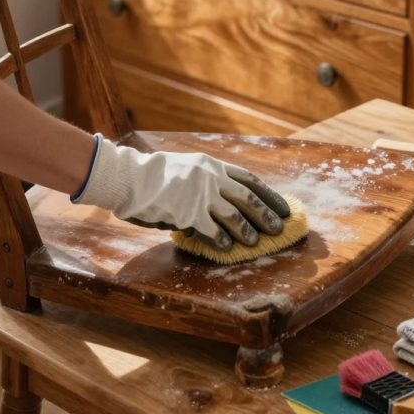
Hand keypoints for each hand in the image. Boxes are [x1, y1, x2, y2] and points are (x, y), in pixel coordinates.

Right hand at [73, 137, 289, 250]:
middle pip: (248, 198)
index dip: (269, 195)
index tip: (284, 207)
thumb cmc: (155, 175)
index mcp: (212, 165)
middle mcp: (211, 177)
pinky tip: (228, 248)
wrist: (130, 177)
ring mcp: (201, 195)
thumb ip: (208, 179)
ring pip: (235, 215)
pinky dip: (223, 241)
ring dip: (248, 231)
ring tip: (257, 242)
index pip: (249, 180)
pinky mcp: (188, 213)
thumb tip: (227, 199)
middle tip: (279, 229)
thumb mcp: (188, 167)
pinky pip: (213, 230)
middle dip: (266, 215)